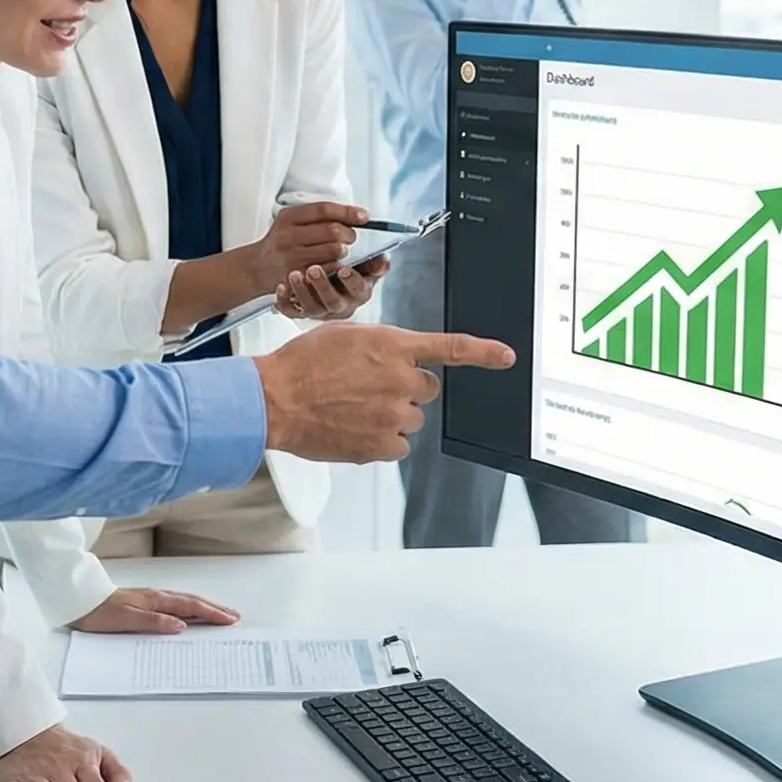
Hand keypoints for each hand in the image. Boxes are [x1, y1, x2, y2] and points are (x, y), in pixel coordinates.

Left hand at [72, 586, 241, 634]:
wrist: (80, 601)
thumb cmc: (100, 613)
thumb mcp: (127, 620)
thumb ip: (155, 622)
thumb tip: (182, 626)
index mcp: (156, 599)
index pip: (190, 606)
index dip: (211, 613)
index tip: (229, 620)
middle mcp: (157, 596)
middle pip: (192, 601)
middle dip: (214, 608)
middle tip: (234, 616)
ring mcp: (151, 598)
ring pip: (185, 602)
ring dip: (204, 607)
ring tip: (219, 613)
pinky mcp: (144, 603)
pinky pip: (175, 605)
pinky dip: (189, 609)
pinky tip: (190, 615)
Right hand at [244, 201, 364, 293]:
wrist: (257, 267)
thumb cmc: (281, 241)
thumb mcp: (291, 222)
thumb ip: (316, 216)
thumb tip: (354, 214)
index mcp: (288, 218)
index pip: (324, 210)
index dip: (347, 212)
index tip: (364, 216)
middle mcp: (288, 236)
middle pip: (332, 230)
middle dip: (349, 233)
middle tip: (351, 236)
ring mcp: (292, 257)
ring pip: (334, 250)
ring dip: (344, 251)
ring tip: (341, 251)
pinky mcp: (297, 276)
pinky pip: (329, 270)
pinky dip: (338, 267)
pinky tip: (335, 265)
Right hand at [253, 323, 515, 463]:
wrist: (275, 400)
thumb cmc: (302, 365)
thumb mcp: (344, 336)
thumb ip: (380, 347)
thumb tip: (394, 362)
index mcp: (393, 346)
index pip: (450, 348)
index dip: (483, 352)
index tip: (507, 357)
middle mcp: (401, 379)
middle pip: (426, 389)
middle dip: (405, 390)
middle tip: (369, 390)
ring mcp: (394, 414)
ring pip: (410, 419)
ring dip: (391, 415)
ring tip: (352, 410)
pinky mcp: (383, 445)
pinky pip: (398, 446)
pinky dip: (381, 441)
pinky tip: (352, 429)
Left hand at [274, 256, 385, 321]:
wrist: (324, 281)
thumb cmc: (347, 272)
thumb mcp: (364, 267)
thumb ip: (374, 264)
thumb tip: (382, 259)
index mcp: (357, 294)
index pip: (359, 291)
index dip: (353, 282)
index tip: (345, 269)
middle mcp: (339, 305)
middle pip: (333, 302)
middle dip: (323, 286)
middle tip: (314, 269)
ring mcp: (319, 310)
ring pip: (311, 307)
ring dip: (302, 291)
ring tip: (294, 274)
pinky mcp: (300, 312)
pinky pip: (291, 311)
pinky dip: (284, 301)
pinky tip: (281, 286)